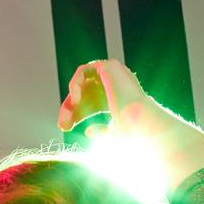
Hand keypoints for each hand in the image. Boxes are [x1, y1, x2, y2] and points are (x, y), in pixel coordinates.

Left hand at [57, 59, 203, 185]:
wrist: (141, 122)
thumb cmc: (131, 136)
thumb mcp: (113, 137)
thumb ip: (101, 133)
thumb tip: (89, 130)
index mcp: (117, 100)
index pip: (89, 103)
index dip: (74, 114)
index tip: (64, 128)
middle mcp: (116, 86)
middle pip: (83, 94)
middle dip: (69, 109)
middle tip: (62, 125)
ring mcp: (114, 75)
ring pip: (82, 83)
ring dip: (70, 100)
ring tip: (68, 116)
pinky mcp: (110, 67)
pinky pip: (83, 71)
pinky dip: (75, 85)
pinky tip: (76, 101)